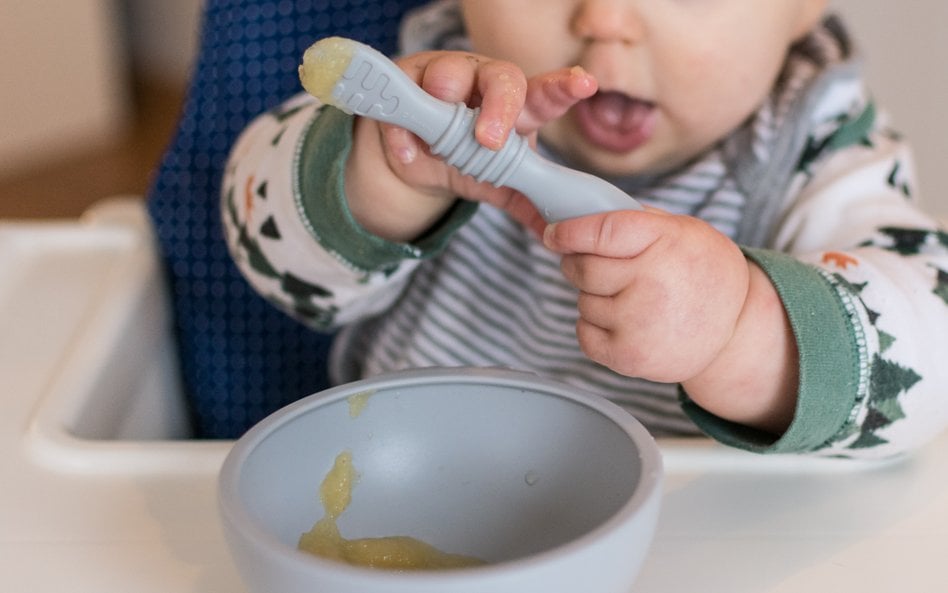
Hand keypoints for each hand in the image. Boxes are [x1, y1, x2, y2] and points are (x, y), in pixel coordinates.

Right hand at [345, 52, 598, 240]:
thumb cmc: (471, 157)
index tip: (586, 86)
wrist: (418, 154)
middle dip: (499, 107)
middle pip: (502, 79)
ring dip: (445, 97)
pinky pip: (404, 104)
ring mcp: (445, 77)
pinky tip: (408, 154)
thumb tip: (563, 235)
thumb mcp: (501, 184)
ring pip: (448, 74)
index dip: (565, 88)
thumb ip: (529, 205)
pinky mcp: (407, 83)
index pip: (545, 94)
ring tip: (436, 130)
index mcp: (519, 107)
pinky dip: (404, 135)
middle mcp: (486, 84)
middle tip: (490, 141)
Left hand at [543, 209, 796, 432]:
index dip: (569, 233)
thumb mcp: (681, 230)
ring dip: (595, 298)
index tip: (554, 234)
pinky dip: (594, 328)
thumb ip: (633, 220)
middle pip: (583, 268)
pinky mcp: (630, 356)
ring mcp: (640, 322)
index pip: (600, 232)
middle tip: (598, 267)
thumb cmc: (702, 272)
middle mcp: (653, 282)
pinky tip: (623, 322)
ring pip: (583, 301)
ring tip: (630, 299)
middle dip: (579, 264)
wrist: (736, 329)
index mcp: (665, 241)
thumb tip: (576, 215)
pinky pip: (584, 334)